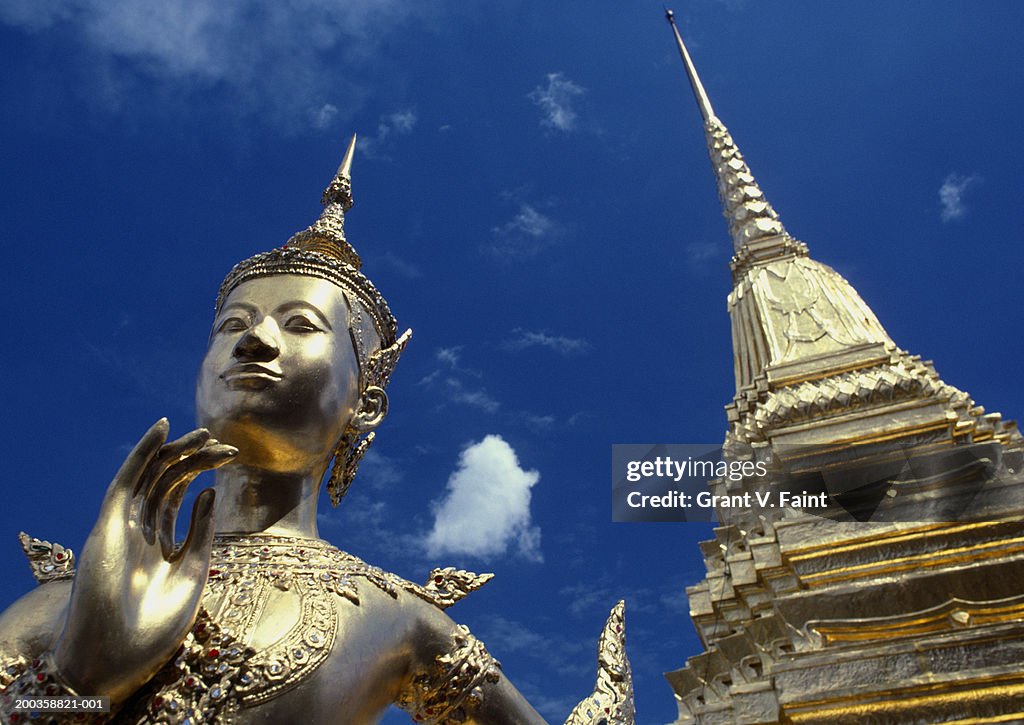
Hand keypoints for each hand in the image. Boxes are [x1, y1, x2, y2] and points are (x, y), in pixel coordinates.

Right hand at [53, 419, 236, 701]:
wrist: (119, 657)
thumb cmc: (153, 627)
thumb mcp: (192, 572)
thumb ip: (200, 532)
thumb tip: (208, 491)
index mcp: (157, 543)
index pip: (179, 493)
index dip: (203, 471)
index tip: (232, 457)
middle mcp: (138, 530)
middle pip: (168, 480)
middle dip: (197, 459)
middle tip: (228, 447)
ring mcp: (123, 526)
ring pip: (151, 475)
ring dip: (178, 450)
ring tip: (207, 434)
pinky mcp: (109, 525)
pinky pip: (126, 480)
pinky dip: (144, 452)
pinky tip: (163, 429)